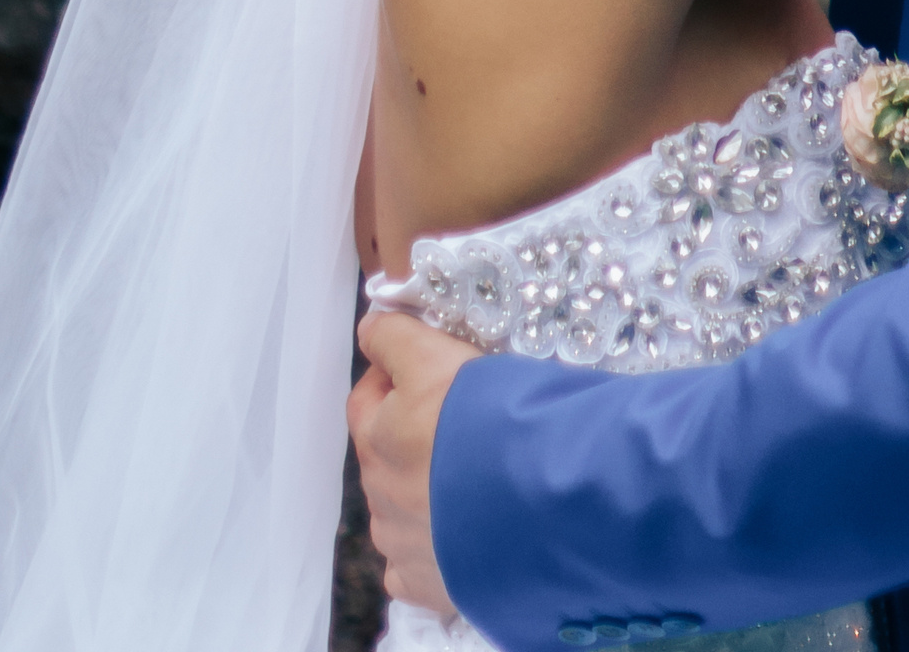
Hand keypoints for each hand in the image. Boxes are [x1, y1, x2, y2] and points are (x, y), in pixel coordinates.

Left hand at [351, 306, 477, 620]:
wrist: (541, 500)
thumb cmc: (493, 420)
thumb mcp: (442, 355)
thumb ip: (396, 337)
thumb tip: (368, 326)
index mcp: (378, 433)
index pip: (367, 396)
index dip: (395, 377)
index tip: (430, 370)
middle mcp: (379, 490)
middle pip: (384, 453)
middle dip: (413, 437)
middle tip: (464, 424)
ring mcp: (399, 542)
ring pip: (399, 509)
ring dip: (424, 493)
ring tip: (475, 480)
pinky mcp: (423, 583)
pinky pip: (413, 564)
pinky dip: (432, 548)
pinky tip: (466, 530)